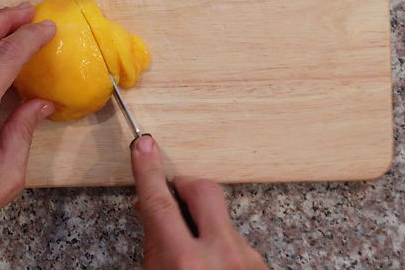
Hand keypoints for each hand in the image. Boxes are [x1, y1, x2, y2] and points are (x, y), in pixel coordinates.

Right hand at [131, 135, 266, 269]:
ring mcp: (246, 258)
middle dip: (186, 184)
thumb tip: (152, 210)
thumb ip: (155, 245)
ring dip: (203, 224)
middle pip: (204, 190)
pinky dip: (219, 245)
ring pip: (222, 218)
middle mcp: (221, 256)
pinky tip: (211, 264)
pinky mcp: (260, 263)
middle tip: (173, 192)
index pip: (161, 204)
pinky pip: (235, 238)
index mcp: (185, 263)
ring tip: (191, 249)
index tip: (144, 146)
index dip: (149, 171)